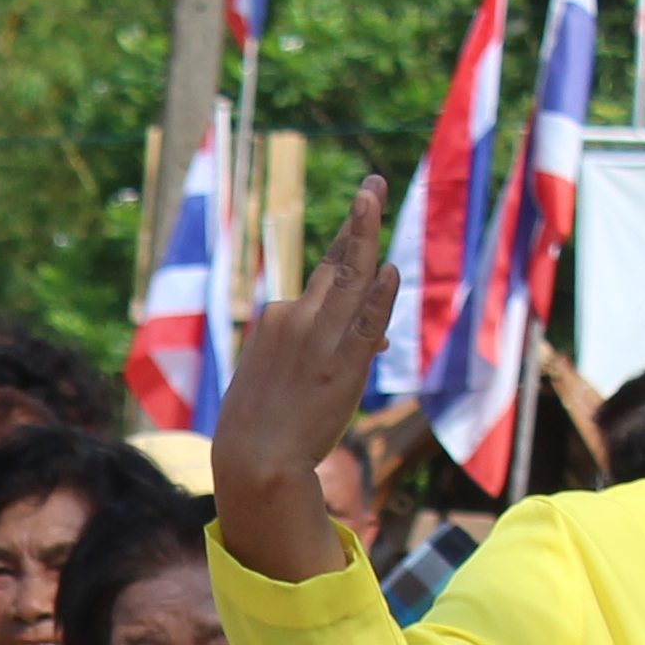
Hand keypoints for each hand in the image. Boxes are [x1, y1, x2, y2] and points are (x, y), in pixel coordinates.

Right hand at [212, 177, 395, 577]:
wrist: (255, 459)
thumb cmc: (264, 424)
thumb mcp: (282, 375)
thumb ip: (324, 349)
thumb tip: (378, 338)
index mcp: (276, 319)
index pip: (322, 284)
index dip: (349, 253)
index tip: (360, 213)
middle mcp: (296, 319)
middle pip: (335, 264)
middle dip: (357, 222)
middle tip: (372, 185)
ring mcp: (319, 339)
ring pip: (350, 281)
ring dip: (364, 237)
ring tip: (373, 196)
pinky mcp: (342, 365)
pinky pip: (365, 322)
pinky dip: (379, 296)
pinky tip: (389, 268)